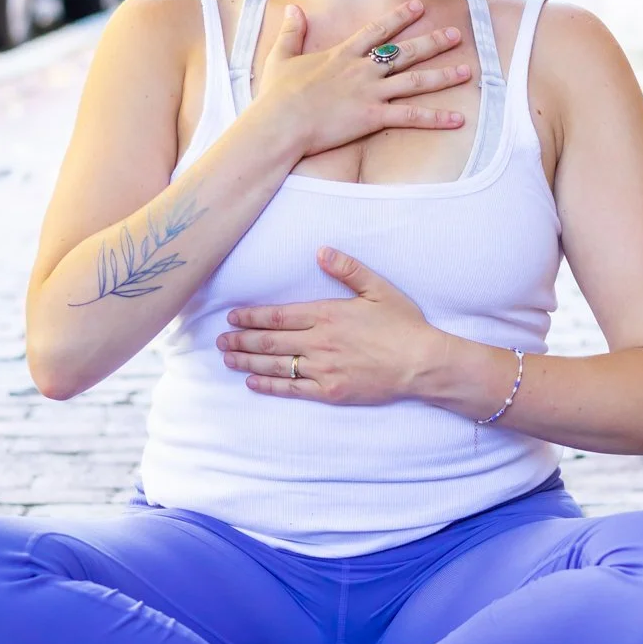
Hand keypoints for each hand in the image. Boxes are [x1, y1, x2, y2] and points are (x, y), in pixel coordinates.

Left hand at [217, 247, 435, 405]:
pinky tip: (253, 382)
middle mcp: (319, 342)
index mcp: (327, 314)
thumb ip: (347, 269)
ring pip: (276, 365)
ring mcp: (323, 369)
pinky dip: (269, 386)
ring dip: (248, 362)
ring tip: (228, 359)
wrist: (422, 363)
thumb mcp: (378, 288)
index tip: (233, 317)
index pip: (278, 315)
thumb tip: (320, 251)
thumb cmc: (403, 324)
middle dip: (242, 340)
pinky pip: (292, 389)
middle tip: (220, 340)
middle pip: (270, 341)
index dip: (252, 316)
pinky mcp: (330, 391)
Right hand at [250, 0, 471, 162]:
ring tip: (467, 70)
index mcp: (342, 54)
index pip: (377, 30)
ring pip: (415, 80)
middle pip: (405, 52)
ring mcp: (370, 92)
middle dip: (432, 42)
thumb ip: (292, 31)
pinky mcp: (373, 116)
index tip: (419, 6)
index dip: (399, 17)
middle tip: (456, 34)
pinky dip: (436, 118)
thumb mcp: (281, 56)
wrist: (280, 121)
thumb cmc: (277, 94)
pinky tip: (457, 119)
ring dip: (443, 75)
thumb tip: (294, 8)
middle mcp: (362, 69)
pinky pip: (411, 116)